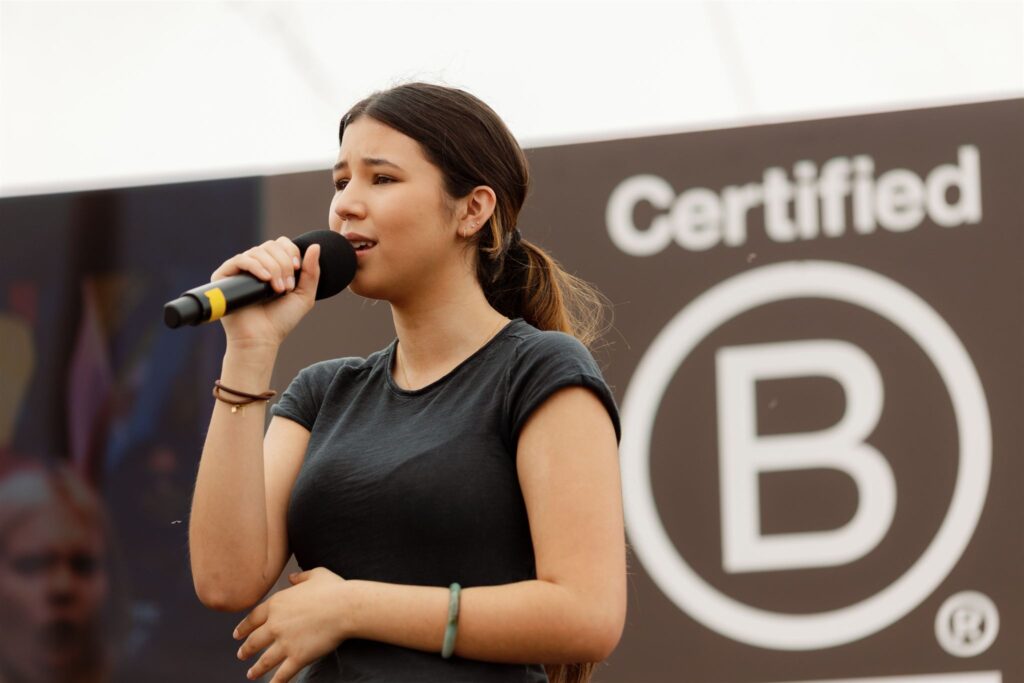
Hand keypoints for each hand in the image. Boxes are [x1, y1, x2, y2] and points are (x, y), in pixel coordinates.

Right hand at [210, 236, 321, 348]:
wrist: (261, 339)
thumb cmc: (281, 320)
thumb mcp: (304, 295)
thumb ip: (311, 272)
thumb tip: (315, 246)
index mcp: (272, 266)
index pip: (281, 244)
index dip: (291, 252)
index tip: (297, 270)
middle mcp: (255, 265)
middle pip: (271, 246)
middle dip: (283, 264)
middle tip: (287, 287)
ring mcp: (239, 270)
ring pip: (257, 252)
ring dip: (273, 268)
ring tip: (278, 289)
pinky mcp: (224, 276)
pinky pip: (240, 260)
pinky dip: (256, 266)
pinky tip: (265, 279)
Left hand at [234, 567, 352, 681]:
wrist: (346, 607)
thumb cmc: (334, 589)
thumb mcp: (315, 575)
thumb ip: (300, 577)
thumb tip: (292, 577)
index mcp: (277, 603)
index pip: (253, 618)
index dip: (244, 627)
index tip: (237, 634)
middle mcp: (275, 624)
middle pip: (254, 640)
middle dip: (246, 649)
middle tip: (241, 654)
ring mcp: (285, 642)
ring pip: (264, 660)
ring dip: (256, 669)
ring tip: (251, 674)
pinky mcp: (298, 657)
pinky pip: (283, 673)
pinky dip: (276, 682)